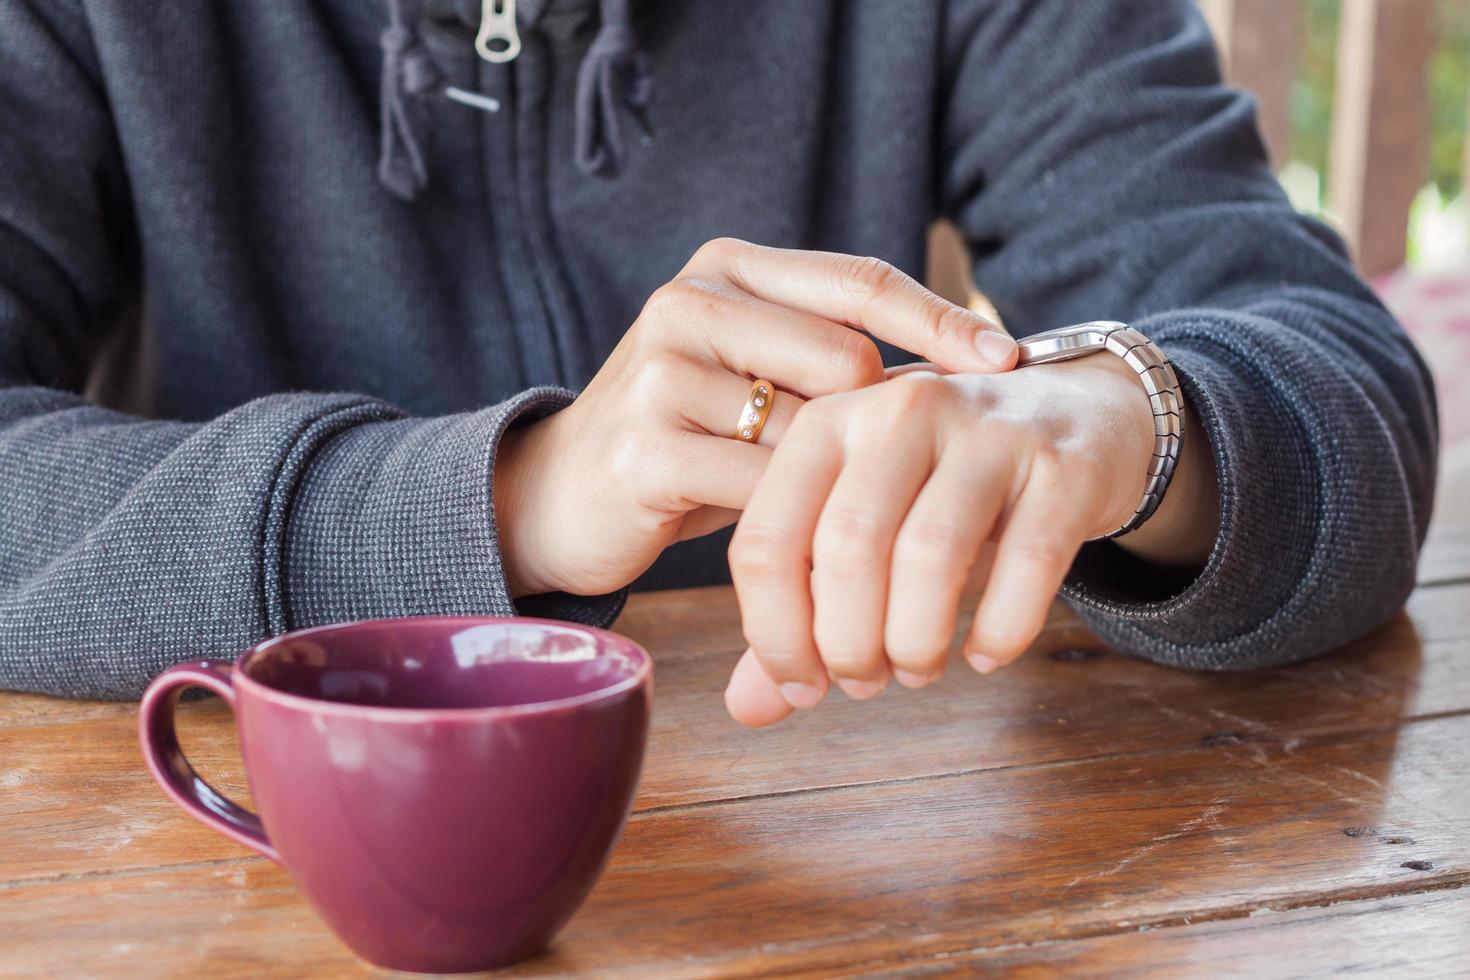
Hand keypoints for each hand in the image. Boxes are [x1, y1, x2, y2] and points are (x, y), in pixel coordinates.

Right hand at [493, 238, 1018, 597]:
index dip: (940, 321)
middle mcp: (689, 304)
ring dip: (832, 485)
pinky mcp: (645, 449)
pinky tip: (793, 544)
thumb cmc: (686, 437)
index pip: (860, 281)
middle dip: (876, 430)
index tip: (1008, 363)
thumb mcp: (754, 375)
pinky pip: (766, 489)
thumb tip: (975, 367)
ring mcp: (661, 373)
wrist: (560, 496)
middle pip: (846, 360)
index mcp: (726, 268)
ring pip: (811, 430)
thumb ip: (830, 353)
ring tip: (824, 517)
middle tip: (889, 485)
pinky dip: (795, 523)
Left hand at [723, 353, 1213, 725]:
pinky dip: (1000, 629)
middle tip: (864, 683)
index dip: (774, 633)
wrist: (1075, 413)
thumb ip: (802, 607)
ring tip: (917, 670)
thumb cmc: (941, 481)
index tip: (801, 685)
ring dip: (916, 641)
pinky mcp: (1064, 467)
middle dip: (847, 643)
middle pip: (848, 548)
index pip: (767, 540)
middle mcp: (901, 413)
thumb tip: (747, 708)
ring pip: (931, 555)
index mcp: (830, 424)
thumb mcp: (862, 520)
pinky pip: (1027, 564)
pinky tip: (984, 655)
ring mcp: (989, 433)